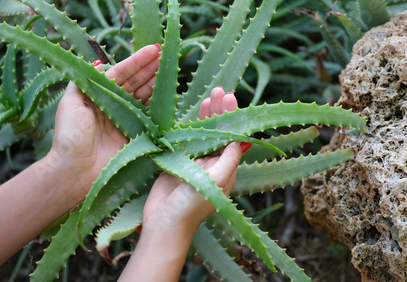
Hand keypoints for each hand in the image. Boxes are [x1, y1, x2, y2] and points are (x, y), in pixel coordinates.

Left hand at [45, 44, 160, 199]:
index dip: (137, 61)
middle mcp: (113, 107)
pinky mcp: (135, 137)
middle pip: (136, 83)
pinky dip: (159, 108)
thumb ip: (83, 81)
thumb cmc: (70, 135)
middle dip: (150, 69)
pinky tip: (168, 96)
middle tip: (165, 57)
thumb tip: (99, 64)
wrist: (75, 169)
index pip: (121, 73)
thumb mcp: (70, 103)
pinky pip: (150, 119)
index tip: (153, 49)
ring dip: (156, 84)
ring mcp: (126, 121)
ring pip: (145, 98)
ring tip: (168, 70)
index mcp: (98, 96)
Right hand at [142, 87, 240, 227]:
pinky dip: (189, 126)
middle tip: (221, 91)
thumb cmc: (193, 206)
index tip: (232, 99)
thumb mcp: (217, 180)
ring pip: (204, 133)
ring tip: (209, 97)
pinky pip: (186, 140)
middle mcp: (214, 164)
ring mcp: (195, 162)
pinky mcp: (178, 162)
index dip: (234, 118)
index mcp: (227, 169)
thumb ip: (229, 158)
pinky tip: (191, 113)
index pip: (234, 138)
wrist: (163, 223)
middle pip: (220, 132)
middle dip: (221, 112)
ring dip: (207, 116)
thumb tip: (242, 139)